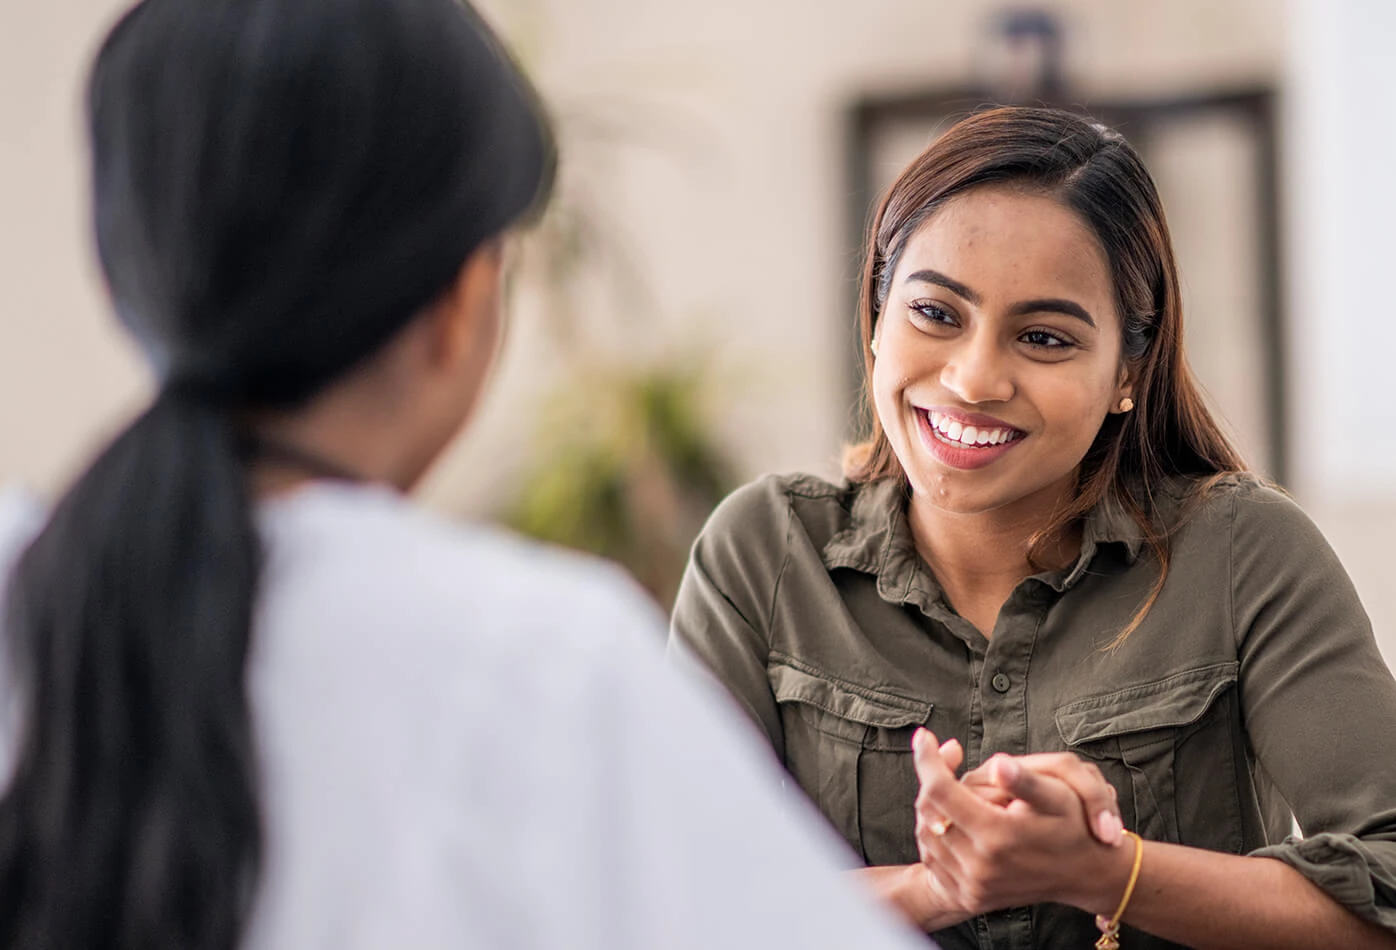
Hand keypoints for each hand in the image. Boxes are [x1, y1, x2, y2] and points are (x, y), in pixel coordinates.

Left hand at [911, 729, 1129, 917]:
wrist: (1085, 874)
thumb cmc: (1074, 827)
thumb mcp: (1060, 796)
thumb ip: (1026, 780)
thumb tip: (998, 766)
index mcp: (997, 835)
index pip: (940, 790)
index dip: (927, 758)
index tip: (924, 736)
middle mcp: (980, 866)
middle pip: (928, 810)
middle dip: (932, 779)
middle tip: (945, 760)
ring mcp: (973, 886)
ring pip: (926, 834)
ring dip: (933, 806)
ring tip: (954, 790)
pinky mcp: (970, 897)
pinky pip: (933, 860)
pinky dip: (936, 834)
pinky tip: (955, 818)